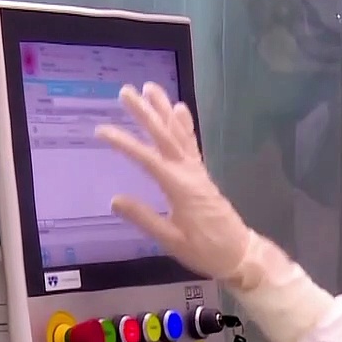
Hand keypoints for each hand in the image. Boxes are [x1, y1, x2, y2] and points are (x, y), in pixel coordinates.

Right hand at [95, 83, 253, 282]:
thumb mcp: (172, 241)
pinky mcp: (201, 174)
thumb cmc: (205, 250)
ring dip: (163, 110)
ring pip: (178, 134)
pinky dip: (184, 124)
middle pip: (164, 136)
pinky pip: (191, 143)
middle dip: (145, 112)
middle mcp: (189, 172)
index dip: (124, 144)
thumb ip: (145, 219)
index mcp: (179, 188)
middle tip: (126, 91)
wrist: (239, 253)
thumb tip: (115, 200)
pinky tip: (179, 108)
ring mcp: (197, 171)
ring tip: (150, 87)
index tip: (102, 131)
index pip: (147, 159)